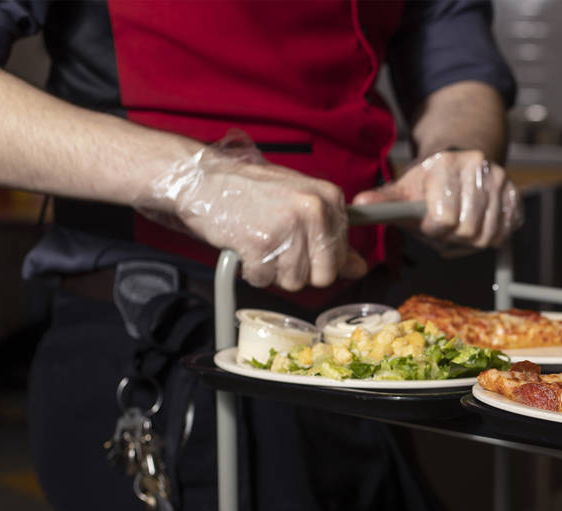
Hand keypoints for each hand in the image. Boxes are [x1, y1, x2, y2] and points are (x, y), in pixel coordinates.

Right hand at [137, 132, 367, 290]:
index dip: (318, 259)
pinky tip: (244, 245)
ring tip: (258, 241)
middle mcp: (314, 210)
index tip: (298, 244)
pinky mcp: (261, 243)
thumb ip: (330, 236)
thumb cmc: (251, 192)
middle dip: (299, 271)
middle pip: (323, 276)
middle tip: (276, 246)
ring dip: (273, 270)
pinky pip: (264, 279)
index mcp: (330, 198)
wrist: (202, 179)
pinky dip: (251, 270)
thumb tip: (359, 268)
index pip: (342, 255)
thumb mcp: (299, 204)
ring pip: (293, 281)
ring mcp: (289, 226)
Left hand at [350, 150, 521, 253]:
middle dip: (453, 237)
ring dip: (471, 240)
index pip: (444, 219)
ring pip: (487, 235)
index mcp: (446, 163)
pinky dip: (490, 237)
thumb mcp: (404, 191)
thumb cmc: (428, 186)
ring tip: (460, 225)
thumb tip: (359, 204)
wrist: (460, 167)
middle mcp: (477, 165)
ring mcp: (500, 178)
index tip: (430, 222)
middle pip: (467, 230)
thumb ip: (384, 201)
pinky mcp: (514, 194)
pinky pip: (505, 232)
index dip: (434, 229)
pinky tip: (478, 224)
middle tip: (446, 226)